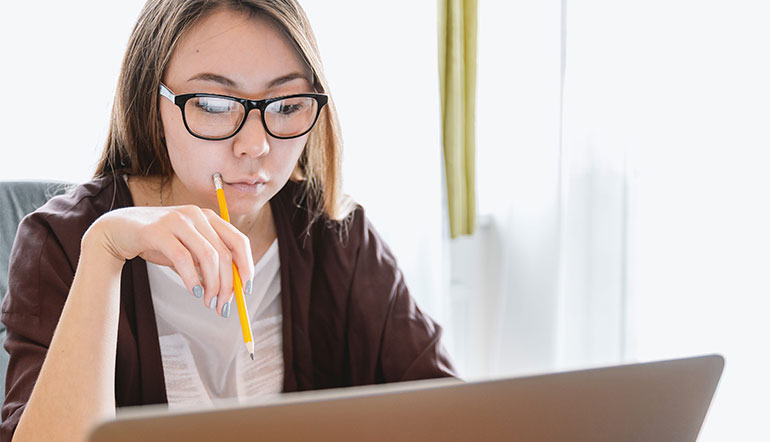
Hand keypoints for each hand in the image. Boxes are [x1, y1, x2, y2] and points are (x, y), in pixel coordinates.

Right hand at [84, 205, 254, 313]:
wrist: (119, 230)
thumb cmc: (158, 243)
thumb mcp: (188, 251)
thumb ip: (207, 265)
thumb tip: (230, 291)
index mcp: (209, 218)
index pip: (239, 242)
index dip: (246, 267)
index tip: (245, 290)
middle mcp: (197, 215)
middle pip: (225, 253)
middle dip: (227, 284)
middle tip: (222, 305)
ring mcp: (178, 220)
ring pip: (208, 256)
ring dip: (212, 285)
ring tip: (207, 301)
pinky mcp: (158, 230)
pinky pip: (183, 258)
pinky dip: (192, 278)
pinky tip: (193, 292)